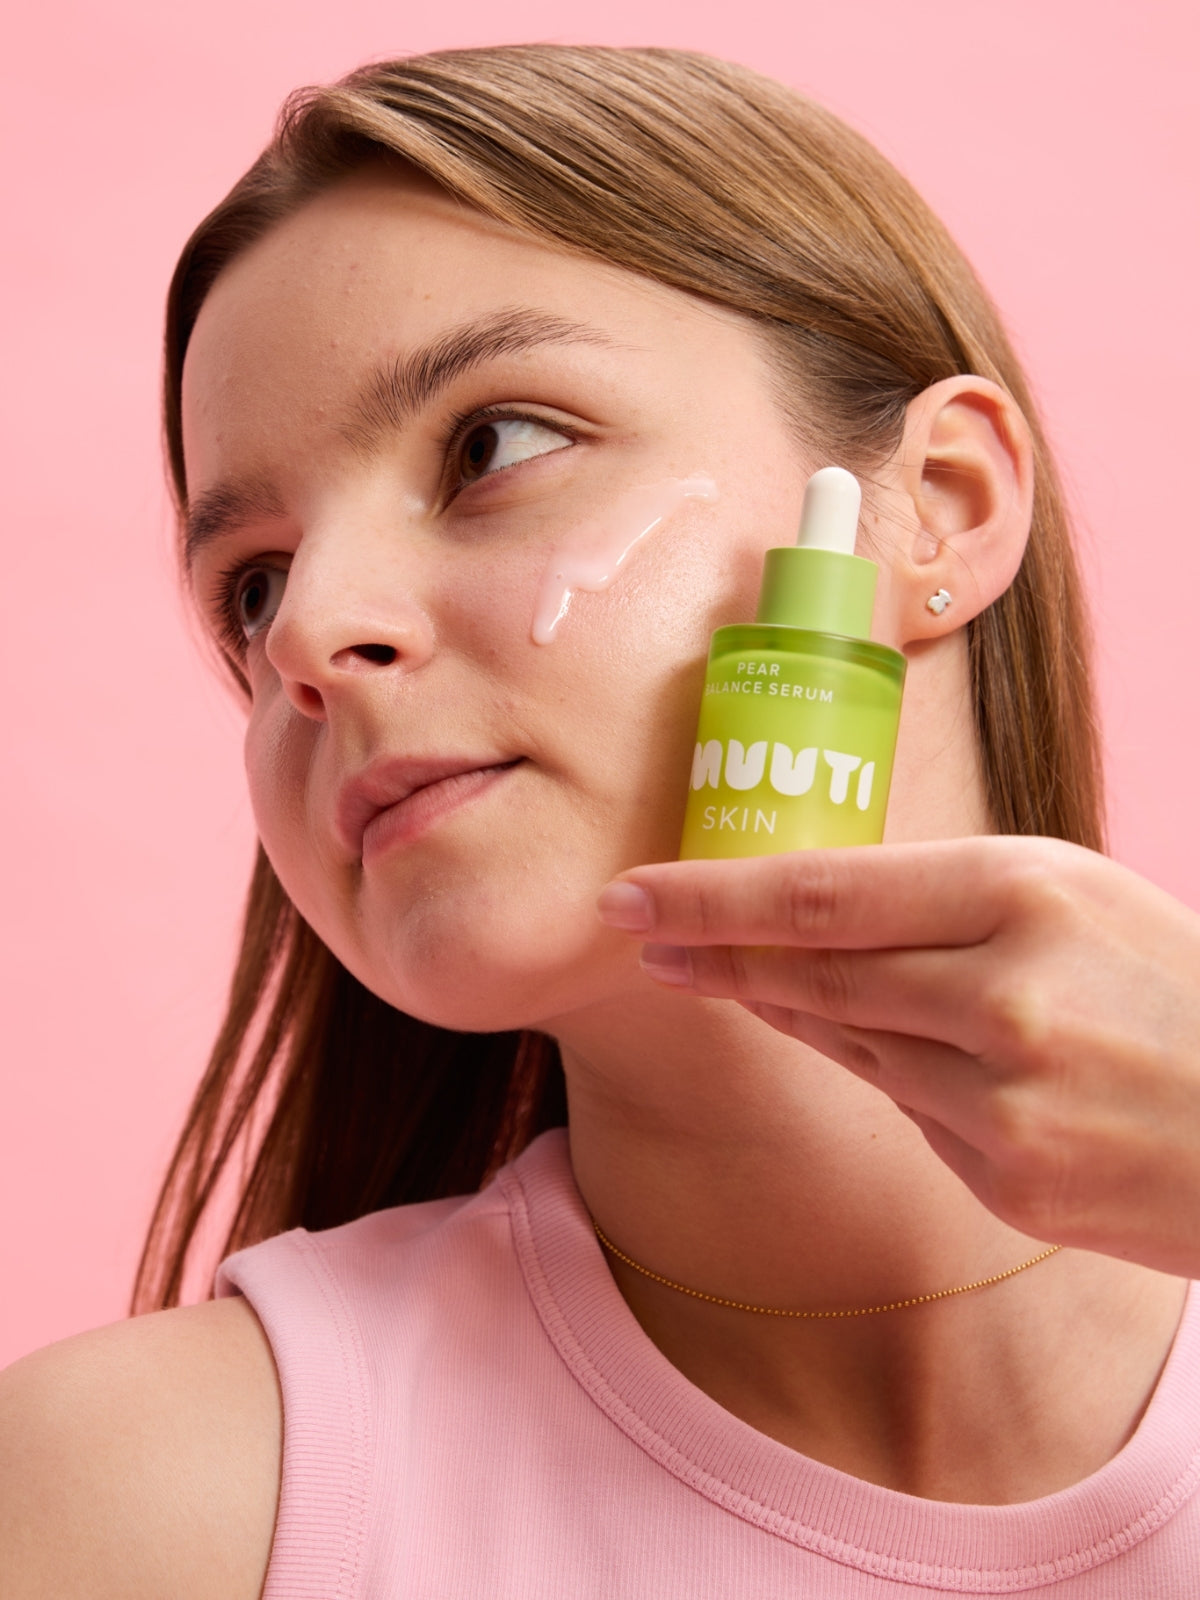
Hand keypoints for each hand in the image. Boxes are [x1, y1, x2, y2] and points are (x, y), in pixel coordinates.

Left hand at [598, 837, 1199, 1277]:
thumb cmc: (1173, 985)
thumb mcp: (1074, 893)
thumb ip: (948, 899)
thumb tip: (811, 906)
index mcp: (1023, 893)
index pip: (821, 894)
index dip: (711, 897)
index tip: (632, 894)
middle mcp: (1002, 998)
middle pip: (811, 977)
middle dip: (712, 956)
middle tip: (642, 936)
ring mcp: (1002, 1102)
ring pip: (849, 1047)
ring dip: (794, 1013)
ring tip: (751, 979)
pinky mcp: (1004, 1178)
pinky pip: (908, 1111)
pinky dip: (893, 1075)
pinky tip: (918, 1054)